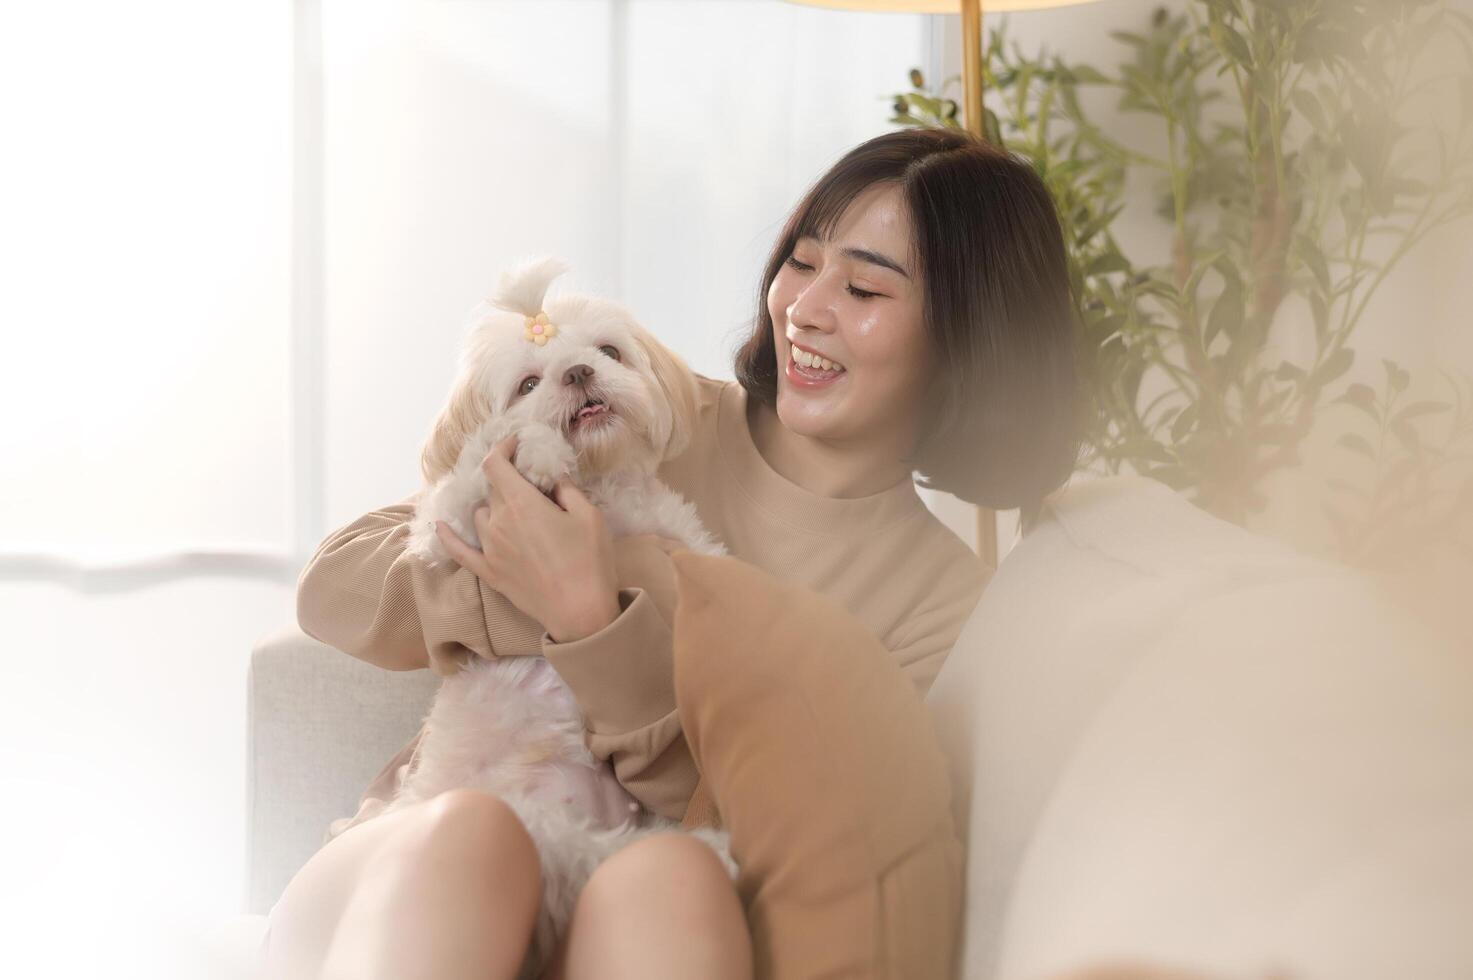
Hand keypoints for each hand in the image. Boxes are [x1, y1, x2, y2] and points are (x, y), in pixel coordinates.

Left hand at [434, 436, 621, 642]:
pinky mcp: (489, 572)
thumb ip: (567, 490)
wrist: (580, 612)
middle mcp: (498, 523)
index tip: (515, 445)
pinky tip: (440, 526)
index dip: (502, 449)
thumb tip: (553, 480)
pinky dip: (448, 537)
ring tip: (514, 511)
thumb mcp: (589, 516)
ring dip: (494, 507)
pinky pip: (459, 551)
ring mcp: (490, 549)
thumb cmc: (589, 561)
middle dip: (508, 481)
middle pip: (492, 490)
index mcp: (521, 504)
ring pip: (481, 516)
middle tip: (529, 485)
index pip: (496, 465)